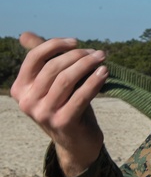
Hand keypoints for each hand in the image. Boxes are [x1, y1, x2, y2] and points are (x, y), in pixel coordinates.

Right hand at [11, 32, 107, 176]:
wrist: (77, 142)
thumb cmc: (66, 106)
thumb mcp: (52, 84)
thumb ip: (43, 61)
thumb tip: (26, 34)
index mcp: (19, 89)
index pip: (34, 58)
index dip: (55, 45)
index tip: (76, 41)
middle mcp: (26, 102)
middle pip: (53, 68)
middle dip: (78, 56)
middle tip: (97, 53)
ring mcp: (43, 114)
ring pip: (66, 80)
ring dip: (88, 65)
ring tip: (102, 59)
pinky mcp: (62, 122)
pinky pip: (81, 96)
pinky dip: (94, 81)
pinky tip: (105, 72)